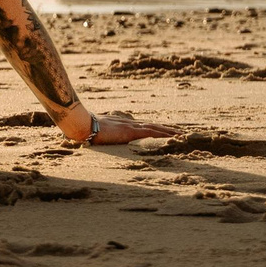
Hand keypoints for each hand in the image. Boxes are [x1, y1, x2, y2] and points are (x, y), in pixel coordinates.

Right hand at [61, 108, 179, 146]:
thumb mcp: (96, 135)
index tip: (165, 132)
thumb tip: (93, 142)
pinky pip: (152, 133)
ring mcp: (131, 127)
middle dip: (167, 129)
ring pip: (156, 129)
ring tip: (183, 135)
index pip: (143, 127)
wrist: (83, 125)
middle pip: (153, 126)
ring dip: (170, 132)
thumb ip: (99, 137)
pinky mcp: (131, 132)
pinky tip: (173, 137)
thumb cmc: (85, 131)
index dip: (155, 129)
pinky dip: (164, 134)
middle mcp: (129, 124)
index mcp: (122, 125)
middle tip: (181, 133)